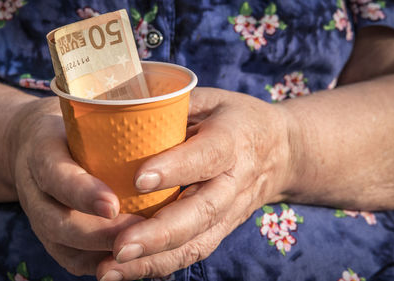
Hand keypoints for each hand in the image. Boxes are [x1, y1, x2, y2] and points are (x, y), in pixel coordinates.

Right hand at [7, 97, 144, 274]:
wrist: (38, 149)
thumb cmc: (72, 127)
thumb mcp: (81, 112)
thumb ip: (113, 116)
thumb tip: (169, 109)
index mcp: (42, 153)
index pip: (56, 175)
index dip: (83, 193)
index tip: (112, 204)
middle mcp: (36, 193)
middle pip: (60, 224)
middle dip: (101, 235)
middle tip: (142, 231)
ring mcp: (43, 221)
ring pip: (69, 251)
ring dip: (108, 256)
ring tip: (146, 250)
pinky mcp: (56, 241)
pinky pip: (77, 262)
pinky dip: (107, 266)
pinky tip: (137, 261)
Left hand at [96, 88, 295, 279]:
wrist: (282, 152)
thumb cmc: (235, 119)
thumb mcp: (212, 99)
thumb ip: (174, 104)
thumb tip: (122, 108)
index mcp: (234, 140)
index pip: (208, 156)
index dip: (176, 168)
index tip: (139, 178)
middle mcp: (235, 182)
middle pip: (201, 212)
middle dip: (159, 233)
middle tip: (120, 246)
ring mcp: (231, 212)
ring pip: (196, 242)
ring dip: (153, 260)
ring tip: (110, 270)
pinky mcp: (222, 230)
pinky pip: (193, 252)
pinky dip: (159, 267)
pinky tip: (125, 273)